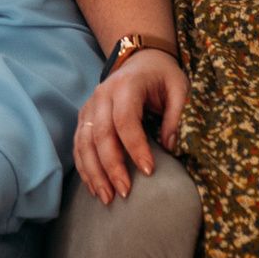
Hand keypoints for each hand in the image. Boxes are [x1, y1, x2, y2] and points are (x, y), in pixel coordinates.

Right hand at [71, 51, 185, 204]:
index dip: (135, 147)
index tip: (149, 172)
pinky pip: (79, 145)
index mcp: (125, 85)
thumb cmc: (163, 76)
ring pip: (84, 143)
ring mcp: (89, 106)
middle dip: (111, 167)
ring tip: (107, 198)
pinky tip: (94, 187)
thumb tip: (171, 147)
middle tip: (124, 193)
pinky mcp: (84, 117)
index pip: (125, 120)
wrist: (140, 59)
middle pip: (100, 134)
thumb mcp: (179, 88)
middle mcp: (102, 95)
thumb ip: (176, 115)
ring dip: (94, 172)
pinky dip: (84, 167)